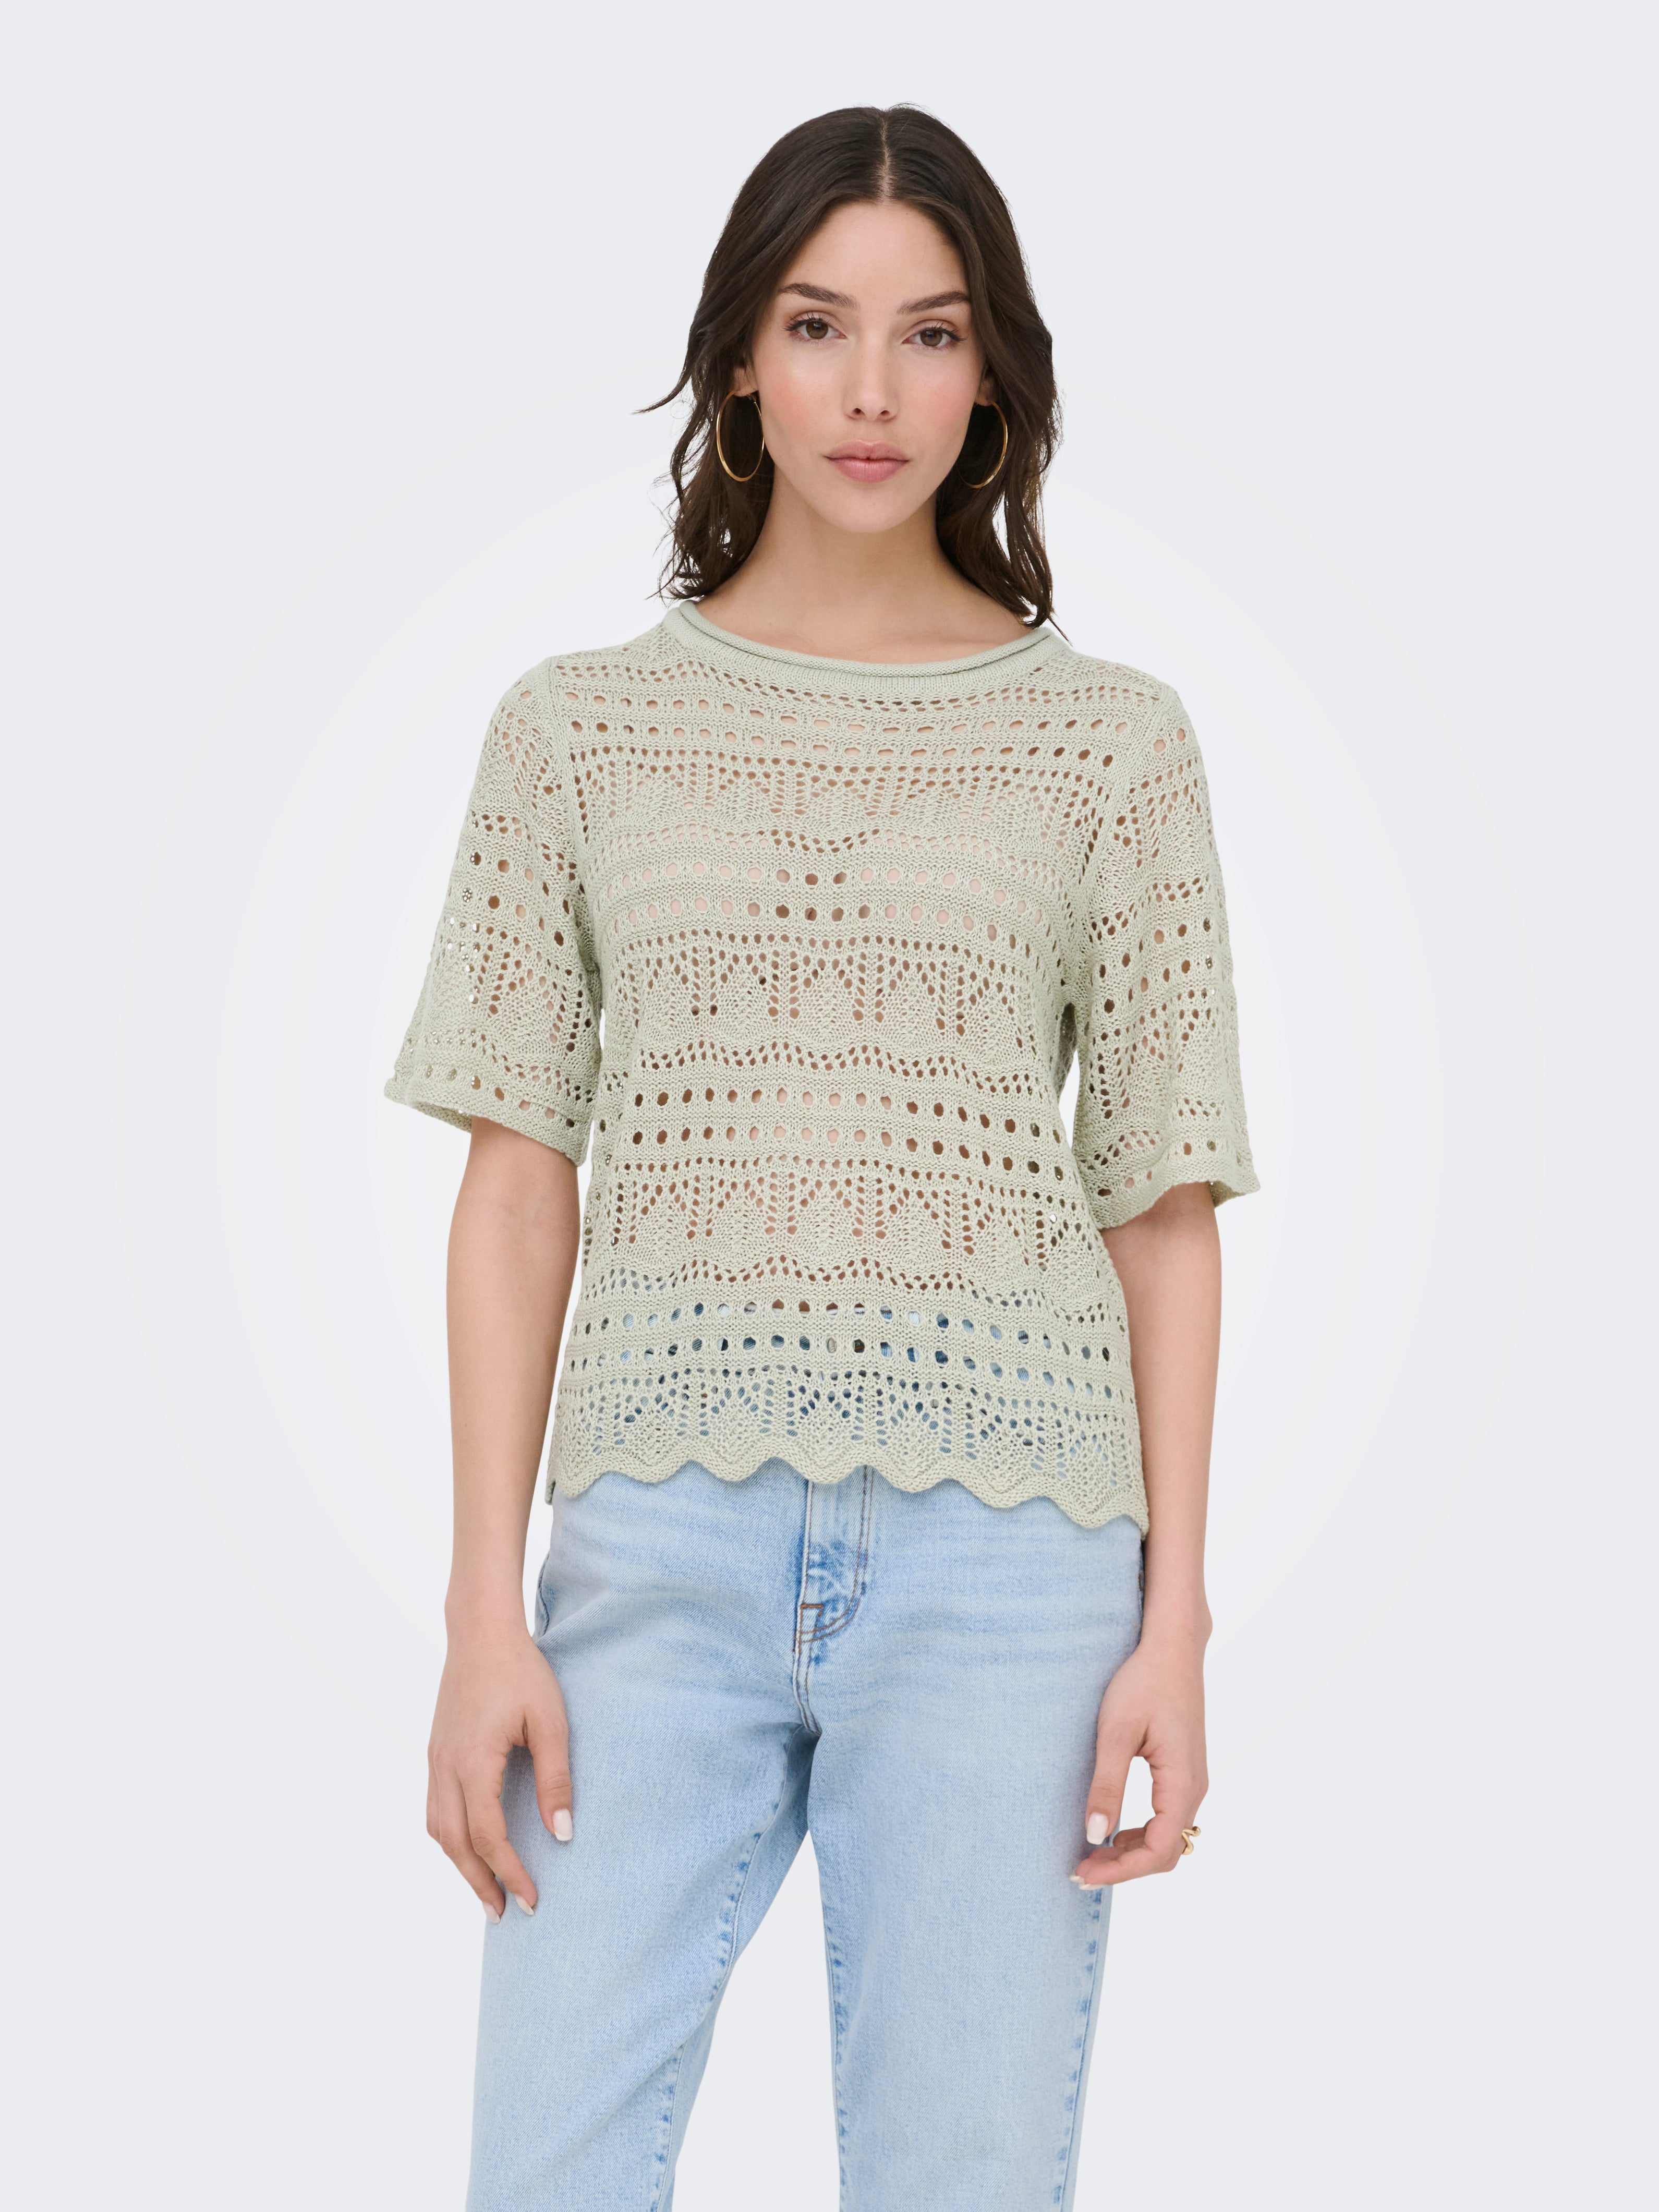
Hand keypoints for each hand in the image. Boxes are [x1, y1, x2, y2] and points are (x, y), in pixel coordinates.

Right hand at [427, 1621, 572, 1918]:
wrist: (480, 1632)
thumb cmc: (520, 1671)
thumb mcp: (550, 1722)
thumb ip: (556, 1778)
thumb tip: (562, 1833)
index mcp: (472, 1763)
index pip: (488, 1837)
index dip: (509, 1873)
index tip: (532, 1899)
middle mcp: (445, 1768)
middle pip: (455, 1844)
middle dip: (479, 1883)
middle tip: (505, 1914)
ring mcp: (435, 1760)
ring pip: (439, 1830)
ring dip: (461, 1864)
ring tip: (488, 1889)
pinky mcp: (436, 1752)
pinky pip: (436, 1808)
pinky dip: (452, 1837)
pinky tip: (471, 1846)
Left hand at [1073, 1632, 1206, 1886]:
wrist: (1172, 1648)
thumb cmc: (1143, 1682)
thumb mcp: (1116, 1732)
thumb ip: (1107, 1785)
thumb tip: (1095, 1836)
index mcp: (1182, 1783)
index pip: (1159, 1850)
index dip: (1122, 1871)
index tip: (1084, 1872)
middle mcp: (1194, 1788)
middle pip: (1167, 1852)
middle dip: (1125, 1868)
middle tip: (1081, 1870)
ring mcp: (1192, 1781)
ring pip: (1168, 1838)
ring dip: (1132, 1853)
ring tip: (1091, 1854)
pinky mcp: (1183, 1772)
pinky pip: (1167, 1819)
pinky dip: (1141, 1833)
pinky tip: (1113, 1829)